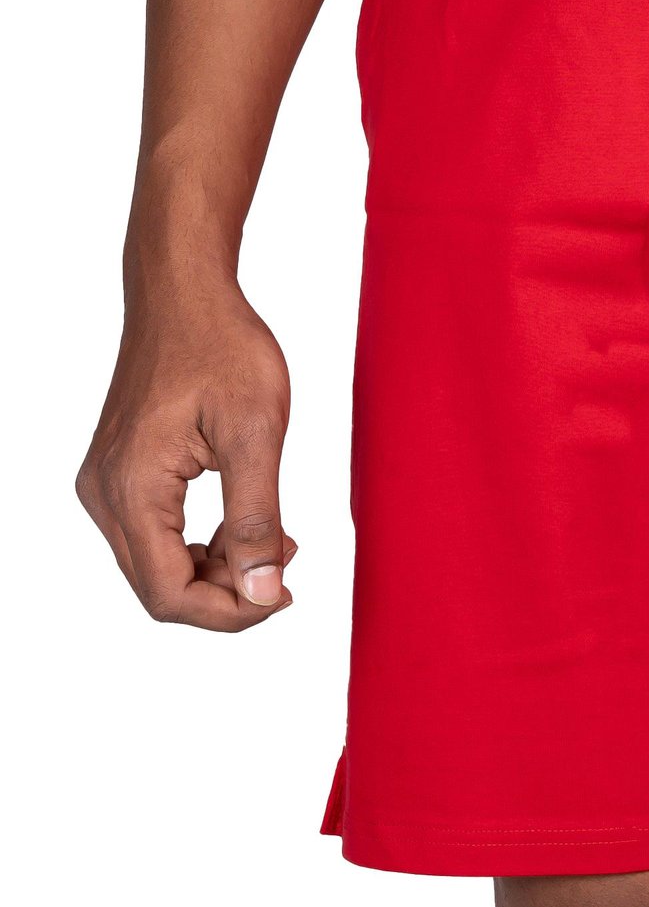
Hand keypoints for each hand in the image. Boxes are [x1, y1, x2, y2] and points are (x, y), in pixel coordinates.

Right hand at [78, 276, 295, 627]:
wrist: (185, 293)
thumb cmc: (222, 346)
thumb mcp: (255, 433)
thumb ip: (257, 519)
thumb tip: (262, 593)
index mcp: (132, 488)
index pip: (168, 595)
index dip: (230, 613)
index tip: (284, 594)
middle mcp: (105, 494)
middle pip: (158, 589)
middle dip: (227, 594)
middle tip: (286, 564)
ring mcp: (107, 484)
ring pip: (157, 566)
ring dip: (217, 570)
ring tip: (276, 539)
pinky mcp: (121, 473)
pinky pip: (155, 535)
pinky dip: (202, 544)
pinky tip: (245, 522)